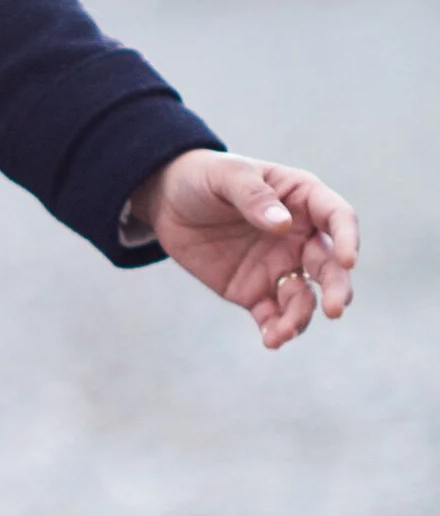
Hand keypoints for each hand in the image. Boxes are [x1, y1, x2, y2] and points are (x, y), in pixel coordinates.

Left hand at [129, 149, 358, 349]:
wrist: (169, 201)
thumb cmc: (205, 177)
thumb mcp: (227, 175)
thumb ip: (254, 196)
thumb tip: (282, 224)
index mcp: (303, 200)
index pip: (338, 218)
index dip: (347, 239)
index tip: (347, 260)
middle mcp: (300, 237)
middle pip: (330, 266)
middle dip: (337, 288)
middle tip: (335, 310)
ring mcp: (279, 267)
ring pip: (303, 297)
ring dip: (301, 316)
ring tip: (284, 332)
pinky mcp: (254, 292)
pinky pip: (272, 315)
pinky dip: (276, 330)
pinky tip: (271, 340)